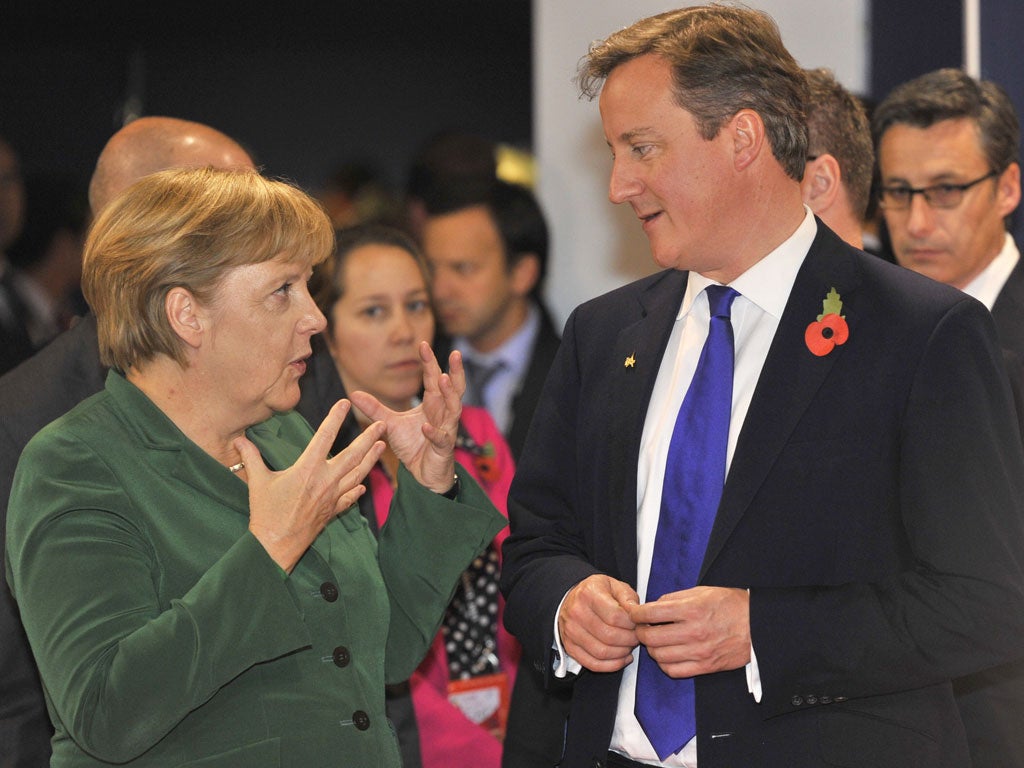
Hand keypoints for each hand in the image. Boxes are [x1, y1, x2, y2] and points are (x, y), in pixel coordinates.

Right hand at [237, 399, 385, 572]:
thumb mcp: (258, 482)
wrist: (276, 545)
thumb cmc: (266, 513)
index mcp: (308, 469)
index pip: (324, 437)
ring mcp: (332, 496)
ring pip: (357, 474)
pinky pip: (350, 497)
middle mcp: (325, 480)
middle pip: (352, 455)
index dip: (335, 418)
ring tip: (382, 445)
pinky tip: (364, 484)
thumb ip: (251, 457)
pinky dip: (358, 489)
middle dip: (368, 438)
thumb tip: (238, 439)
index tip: (345, 403)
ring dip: (371, 459)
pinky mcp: (332, 511)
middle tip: (382, 424)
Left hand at [348, 342, 463, 492]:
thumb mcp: (390, 424)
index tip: (422, 344)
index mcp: (432, 403)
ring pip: (453, 408)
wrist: (422, 473)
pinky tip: (426, 426)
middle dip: (455, 371)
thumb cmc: (412, 445)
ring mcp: (446, 429)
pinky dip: (434, 432)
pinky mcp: (443, 447)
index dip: (430, 362)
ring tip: (443, 379)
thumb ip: (374, 408)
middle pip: (453, 388)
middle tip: (456, 354)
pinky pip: (441, 437)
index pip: (433, 378)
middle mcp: (443, 413)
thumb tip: (353, 394)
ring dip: (449, 394)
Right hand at [558, 574, 639, 671]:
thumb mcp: (614, 585)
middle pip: (609, 636)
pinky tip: (621, 658)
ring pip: (602, 652)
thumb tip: (637, 614)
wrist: (572, 598)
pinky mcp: (570, 646)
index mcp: (589, 594)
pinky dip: (611, 665)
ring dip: (622, 653)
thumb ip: (628, 598)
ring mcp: (571, 631)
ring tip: (628, 646)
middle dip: (629, 640)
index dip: (632, 624)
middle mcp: (576, 612)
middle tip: (636, 636)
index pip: (615, 616)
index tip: (637, 624)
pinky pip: (593, 664)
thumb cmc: (597, 593)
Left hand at [628, 586, 750, 677]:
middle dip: (639, 632)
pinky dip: (664, 664)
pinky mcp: (705, 666)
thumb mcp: (703, 591)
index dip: (636, 613)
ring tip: (655, 641)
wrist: (759, 626)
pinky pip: (674, 671)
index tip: (633, 613)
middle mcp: (693, 631)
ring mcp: (699, 651)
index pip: (651, 612)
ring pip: (660, 656)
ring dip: (652, 649)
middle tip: (641, 628)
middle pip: (650, 637)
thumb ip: (676, 598)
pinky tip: (666, 655)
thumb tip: (654, 605)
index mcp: (692, 609)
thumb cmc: (731, 605)